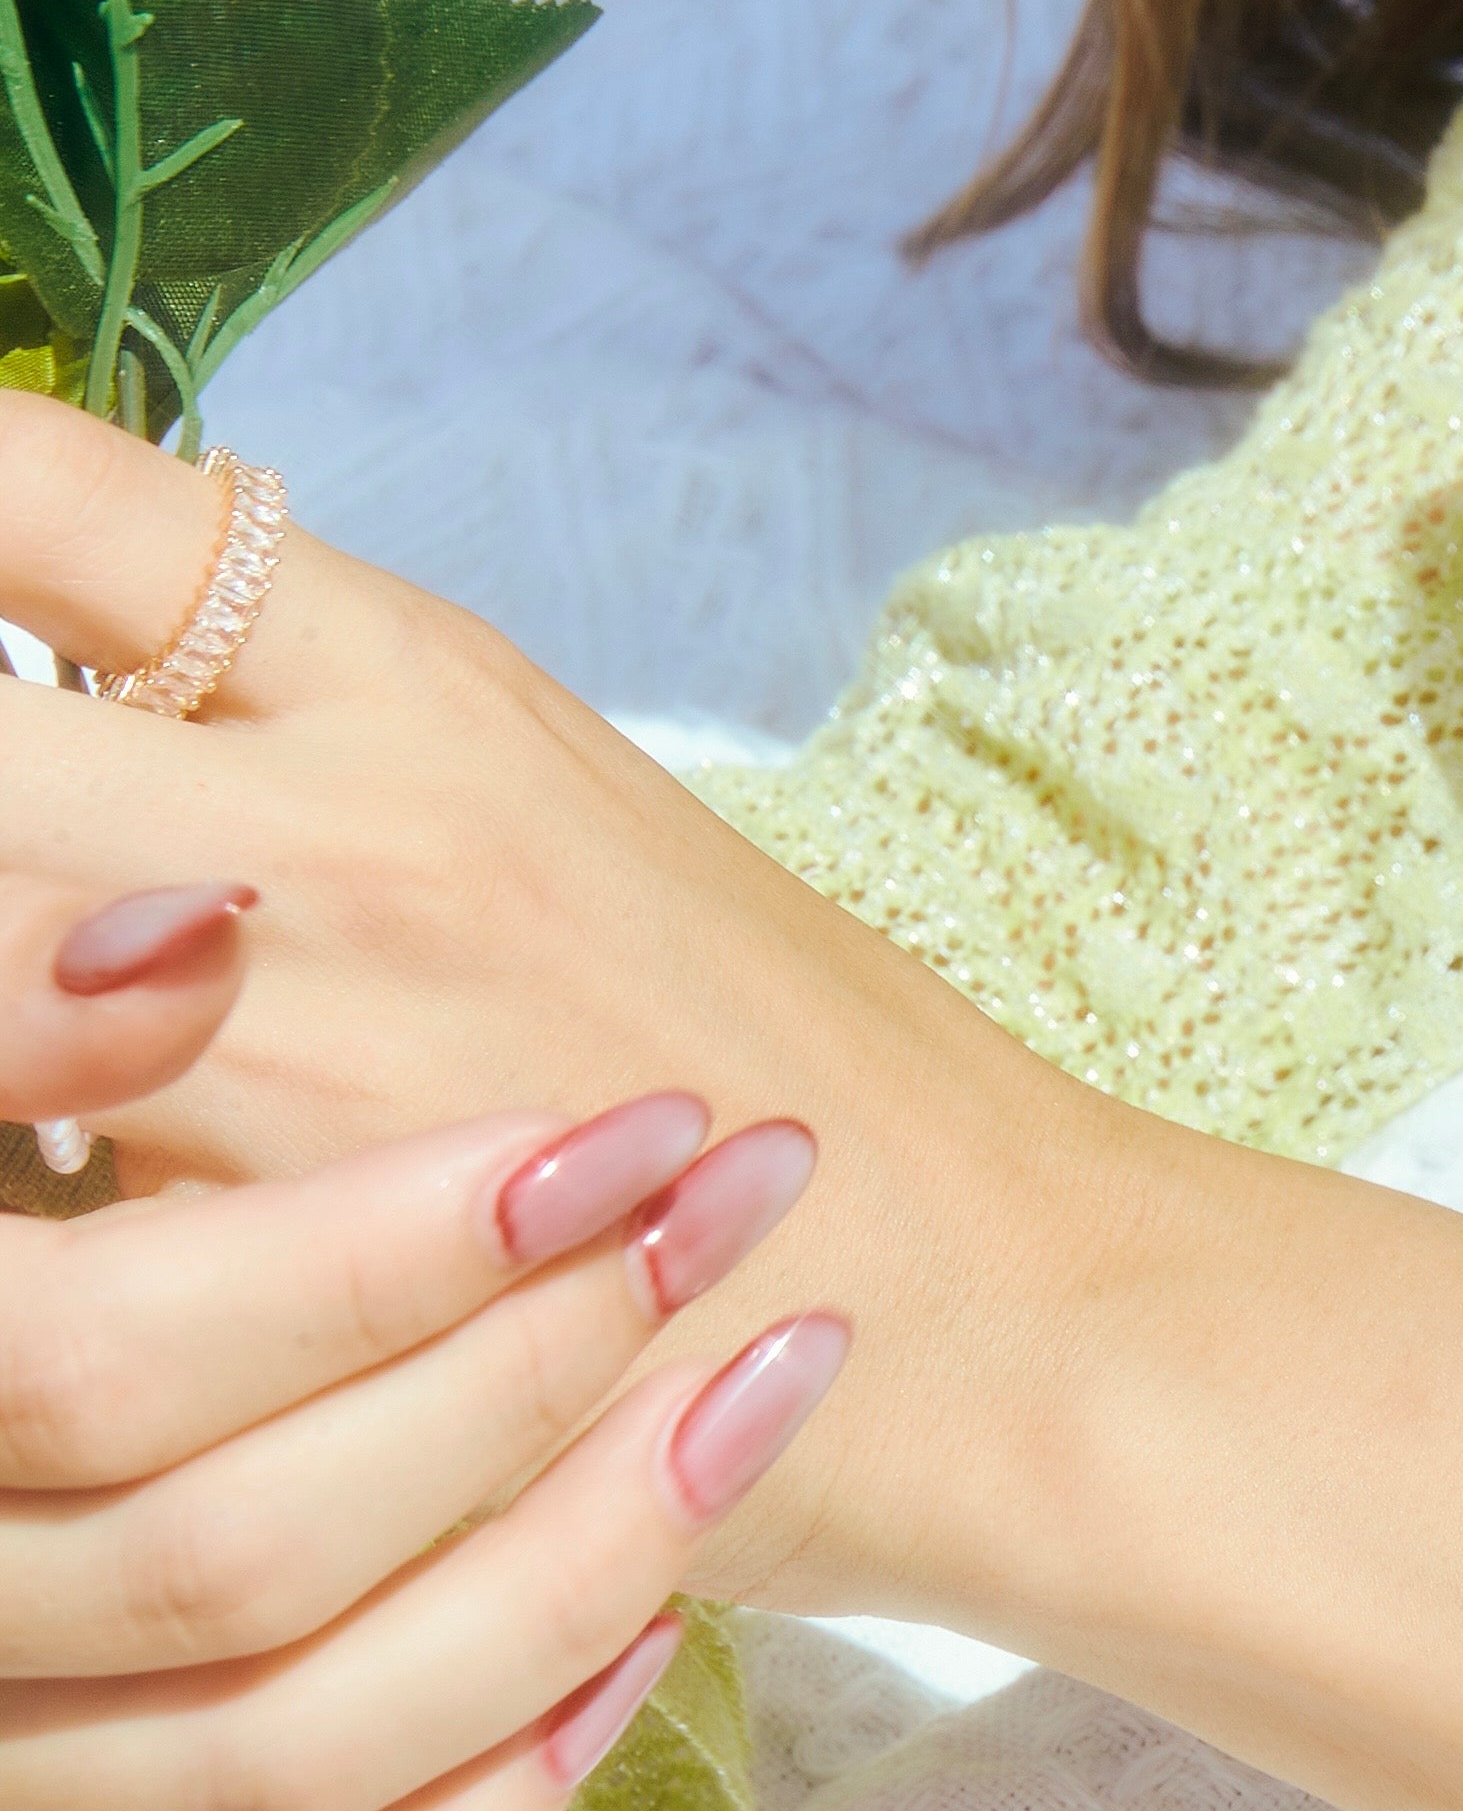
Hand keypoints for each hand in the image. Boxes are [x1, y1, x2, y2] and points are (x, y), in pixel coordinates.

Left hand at [0, 397, 1462, 1810]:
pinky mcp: (318, 1280)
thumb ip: (331, 754)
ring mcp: (312, 1058)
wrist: (1014, 1321)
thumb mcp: (581, 834)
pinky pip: (64, 1209)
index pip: (33, 489)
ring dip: (6, 1020)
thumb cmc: (816, 1099)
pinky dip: (50, 1205)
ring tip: (65, 1084)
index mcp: (424, 690)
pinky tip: (99, 1257)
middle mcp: (345, 837)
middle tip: (21, 889)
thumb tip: (103, 713)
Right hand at [0, 863, 841, 1810]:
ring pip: (291, 1750)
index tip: (623, 1131)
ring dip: (574, 1566)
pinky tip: (647, 1639)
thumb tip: (204, 927)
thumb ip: (3, 1020)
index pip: (94, 1364)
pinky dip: (483, 1803)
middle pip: (234, 1559)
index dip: (370, 1249)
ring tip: (764, 1382)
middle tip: (745, 1202)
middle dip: (525, 1372)